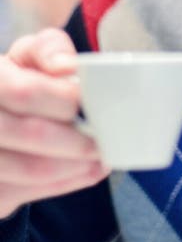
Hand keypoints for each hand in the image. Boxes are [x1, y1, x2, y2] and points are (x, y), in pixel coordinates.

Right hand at [0, 29, 107, 218]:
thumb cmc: (14, 83)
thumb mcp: (26, 56)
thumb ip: (48, 50)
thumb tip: (69, 67)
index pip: (25, 92)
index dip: (63, 99)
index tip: (89, 102)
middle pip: (33, 134)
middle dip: (78, 138)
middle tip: (106, 139)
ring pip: (33, 168)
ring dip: (78, 165)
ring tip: (102, 156)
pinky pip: (30, 192)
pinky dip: (67, 182)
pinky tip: (86, 170)